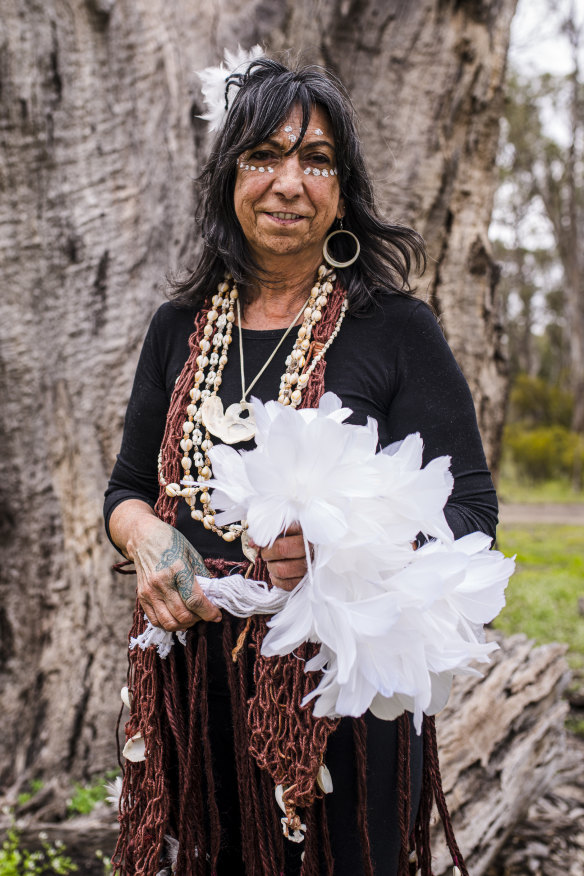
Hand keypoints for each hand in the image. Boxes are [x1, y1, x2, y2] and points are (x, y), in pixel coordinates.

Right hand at [127, 515, 221, 630]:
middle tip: (205, 614)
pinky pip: (156, 621)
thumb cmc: (171, 543)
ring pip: (169, 623)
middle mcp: (162, 583)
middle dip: (199, 619)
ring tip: (192, 617)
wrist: (143, 538)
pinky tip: (177, 617)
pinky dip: (169, 624)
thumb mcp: (192, 554)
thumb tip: (213, 595)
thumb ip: (202, 576)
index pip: (195, 600)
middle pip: (183, 615)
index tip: (217, 615)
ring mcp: (150, 592)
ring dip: (184, 625)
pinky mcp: (142, 597)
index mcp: (178, 569)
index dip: (209, 612)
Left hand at [253, 523, 308, 590]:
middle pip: (281, 549)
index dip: (267, 538)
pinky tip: (277, 574)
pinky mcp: (308, 581)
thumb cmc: (296, 539)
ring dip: (272, 567)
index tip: (261, 542)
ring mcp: (312, 566)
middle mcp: (311, 548)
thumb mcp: (286, 530)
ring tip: (273, 564)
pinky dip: (277, 580)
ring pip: (282, 569)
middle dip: (268, 553)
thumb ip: (269, 532)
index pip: (281, 531)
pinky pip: (288, 584)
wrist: (316, 553)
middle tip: (267, 554)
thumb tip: (253, 543)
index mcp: (306, 530)